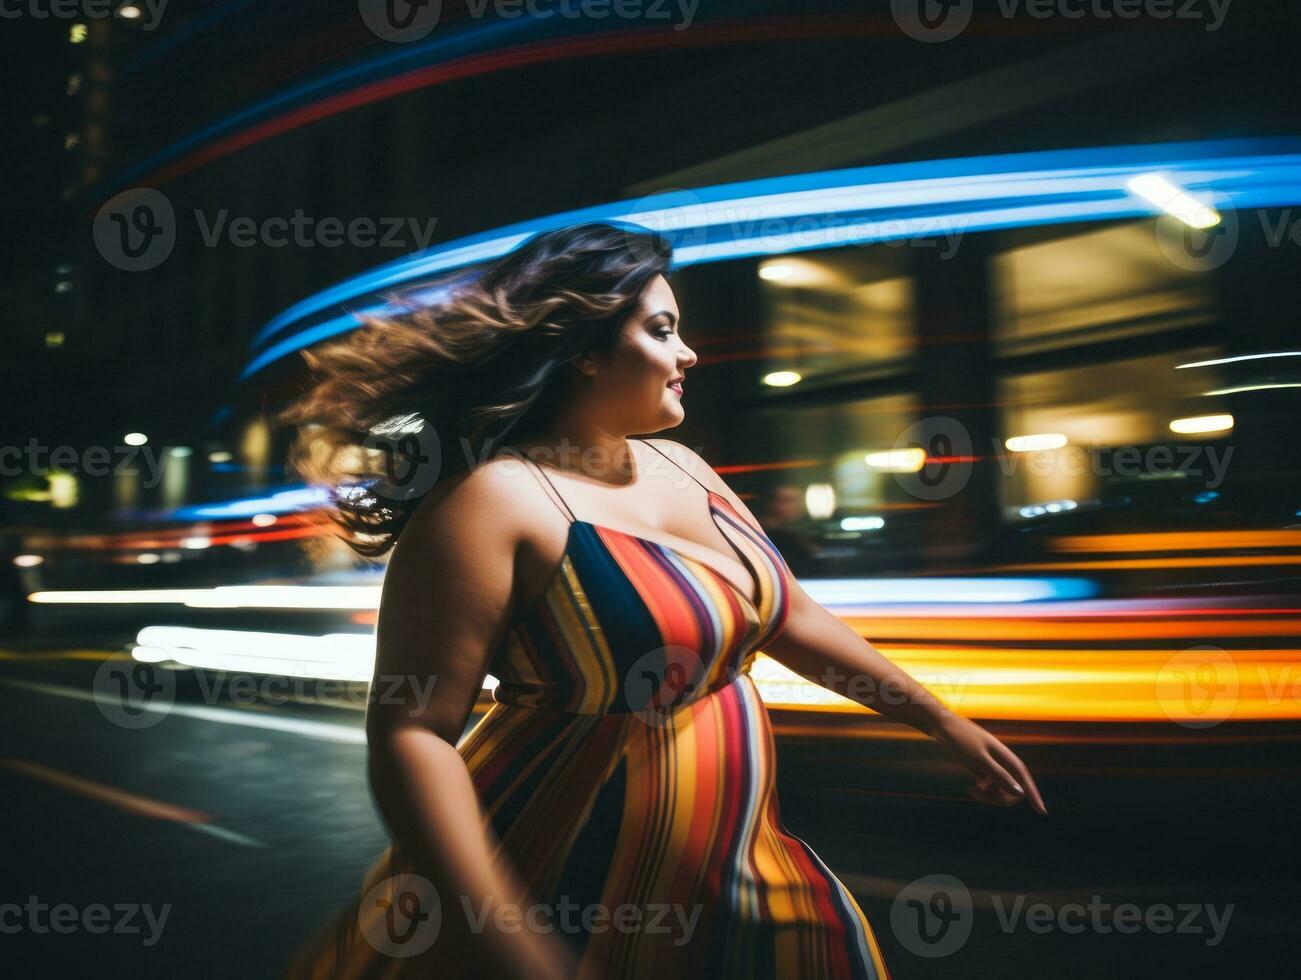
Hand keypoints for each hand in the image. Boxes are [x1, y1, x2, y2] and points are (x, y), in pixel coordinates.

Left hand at [929, 712, 1046, 814]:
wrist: (941, 725)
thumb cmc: (959, 739)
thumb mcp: (978, 758)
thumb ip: (998, 775)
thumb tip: (1020, 792)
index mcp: (1004, 755)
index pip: (1024, 777)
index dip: (1034, 794)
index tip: (1042, 812)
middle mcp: (1000, 760)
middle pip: (1012, 787)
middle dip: (1000, 797)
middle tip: (980, 795)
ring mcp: (990, 764)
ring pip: (999, 788)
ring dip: (989, 796)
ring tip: (972, 791)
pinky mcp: (979, 767)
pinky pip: (988, 786)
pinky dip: (983, 792)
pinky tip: (971, 789)